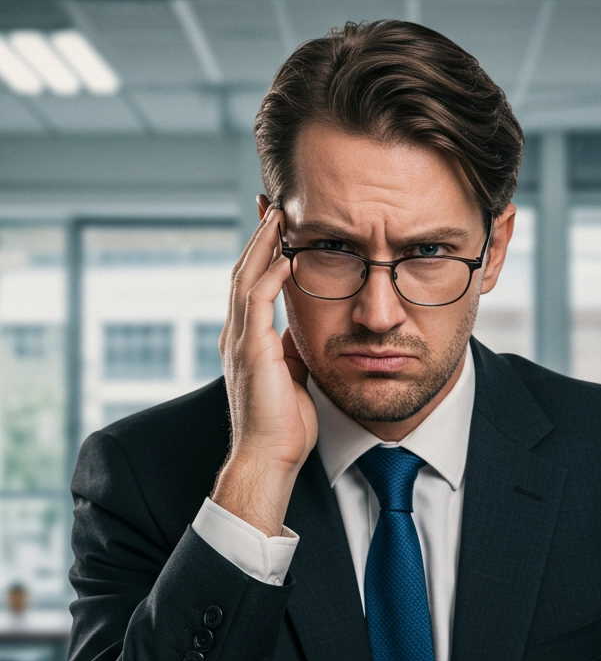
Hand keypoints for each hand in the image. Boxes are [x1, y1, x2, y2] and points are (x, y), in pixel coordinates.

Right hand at [211, 197, 317, 535]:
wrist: (269, 457)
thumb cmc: (284, 425)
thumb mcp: (294, 377)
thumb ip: (293, 351)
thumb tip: (303, 335)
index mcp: (247, 339)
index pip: (252, 283)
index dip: (263, 252)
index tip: (277, 225)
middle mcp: (238, 335)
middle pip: (244, 270)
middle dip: (259, 236)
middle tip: (273, 203)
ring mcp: (240, 341)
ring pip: (246, 278)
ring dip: (263, 244)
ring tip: (278, 214)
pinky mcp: (250, 351)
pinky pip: (258, 302)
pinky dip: (270, 275)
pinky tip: (287, 255)